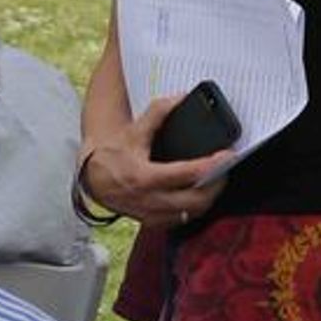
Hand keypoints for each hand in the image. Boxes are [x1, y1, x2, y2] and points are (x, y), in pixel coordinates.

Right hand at [82, 96, 232, 226]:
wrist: (93, 178)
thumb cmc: (114, 153)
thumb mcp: (134, 130)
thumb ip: (158, 112)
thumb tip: (181, 98)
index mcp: (144, 177)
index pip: (186, 174)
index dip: (211, 165)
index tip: (228, 155)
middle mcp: (148, 200)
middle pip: (195, 200)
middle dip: (216, 185)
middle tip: (226, 169)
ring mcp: (150, 214)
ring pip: (190, 213)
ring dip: (208, 198)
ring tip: (216, 180)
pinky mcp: (152, 222)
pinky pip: (181, 220)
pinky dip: (194, 208)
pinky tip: (200, 194)